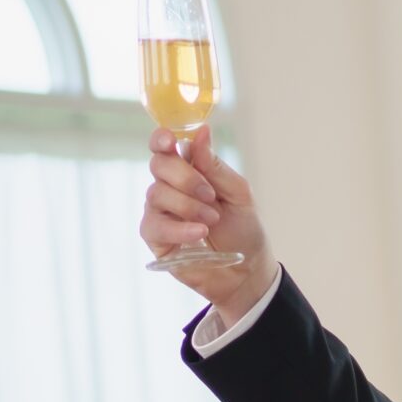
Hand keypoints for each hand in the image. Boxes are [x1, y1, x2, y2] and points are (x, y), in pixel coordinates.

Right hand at [141, 125, 277, 321]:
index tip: (169, 141)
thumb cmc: (243, 229)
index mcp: (190, 171)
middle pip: (159, 166)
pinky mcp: (155, 237)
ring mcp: (159, 211)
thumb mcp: (238, 194)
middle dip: (185, 178)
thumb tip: (201, 132)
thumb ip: (215, 166)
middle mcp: (170, 187)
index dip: (161, 139)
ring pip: (156, 194)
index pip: (165, 147)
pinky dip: (180, 228)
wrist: (246, 269)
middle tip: (211, 196)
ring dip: (189, 206)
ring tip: (212, 220)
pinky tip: (199, 233)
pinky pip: (155, 224)